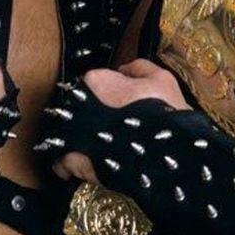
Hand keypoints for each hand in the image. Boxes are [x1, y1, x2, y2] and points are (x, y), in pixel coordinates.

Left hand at [52, 60, 188, 181]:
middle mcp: (79, 106)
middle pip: (75, 109)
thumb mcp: (161, 77)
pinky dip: (68, 165)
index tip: (114, 104)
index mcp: (96, 82)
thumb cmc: (165, 111)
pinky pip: (64, 163)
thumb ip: (138, 67)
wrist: (171, 151)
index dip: (103, 94)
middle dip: (87, 116)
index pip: (90, 84)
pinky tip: (78, 166)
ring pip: (67, 135)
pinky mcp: (78, 161)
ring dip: (76, 139)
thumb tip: (122, 70)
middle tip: (107, 126)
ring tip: (93, 146)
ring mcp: (77, 135)